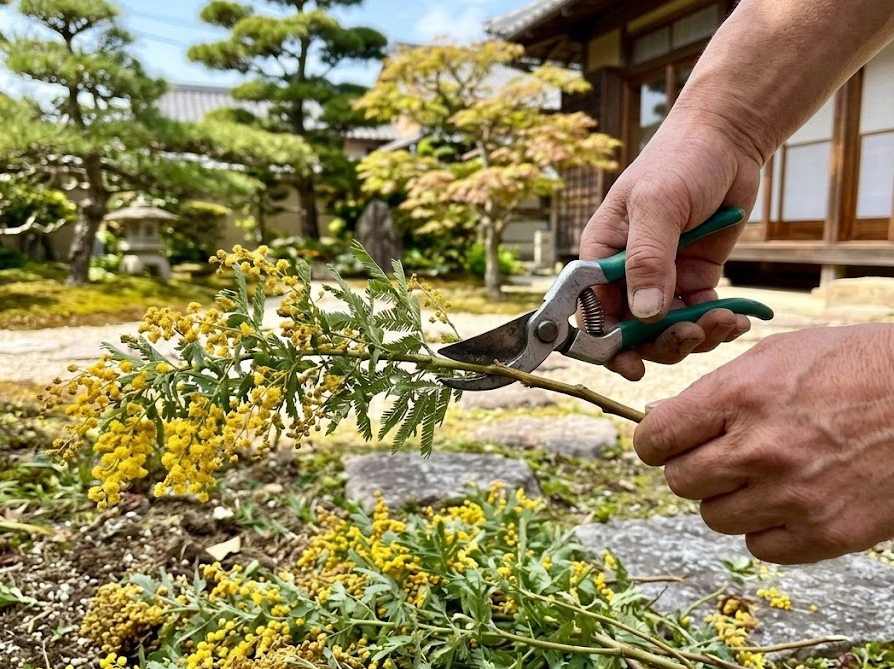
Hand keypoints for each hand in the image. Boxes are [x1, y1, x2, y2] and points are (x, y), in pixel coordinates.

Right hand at [579, 114, 763, 379]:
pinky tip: (738, 318)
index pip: (594, 313)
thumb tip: (644, 315)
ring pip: (668, 329)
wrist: (727, 140)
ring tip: (724, 322)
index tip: (632, 367)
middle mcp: (627, 273)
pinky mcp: (694, 278)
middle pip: (633, 331)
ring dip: (695, 335)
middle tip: (692, 335)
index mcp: (601, 256)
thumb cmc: (680, 162)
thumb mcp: (657, 206)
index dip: (608, 345)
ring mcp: (662, 278)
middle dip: (661, 342)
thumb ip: (647, 260)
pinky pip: (699, 316)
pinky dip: (717, 324)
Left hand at [634, 324, 893, 563]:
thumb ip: (716, 389)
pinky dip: (765, 528)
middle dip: (691, 467)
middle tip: (717, 455)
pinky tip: (787, 499)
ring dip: (728, 498)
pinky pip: (759, 546)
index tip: (664, 442)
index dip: (654, 442)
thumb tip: (662, 417)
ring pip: (715, 517)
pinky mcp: (827, 534)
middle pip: (680, 481)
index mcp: (742, 396)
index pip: (656, 439)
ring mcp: (795, 496)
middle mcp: (762, 449)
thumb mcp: (778, 354)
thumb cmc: (855, 364)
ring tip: (761, 473)